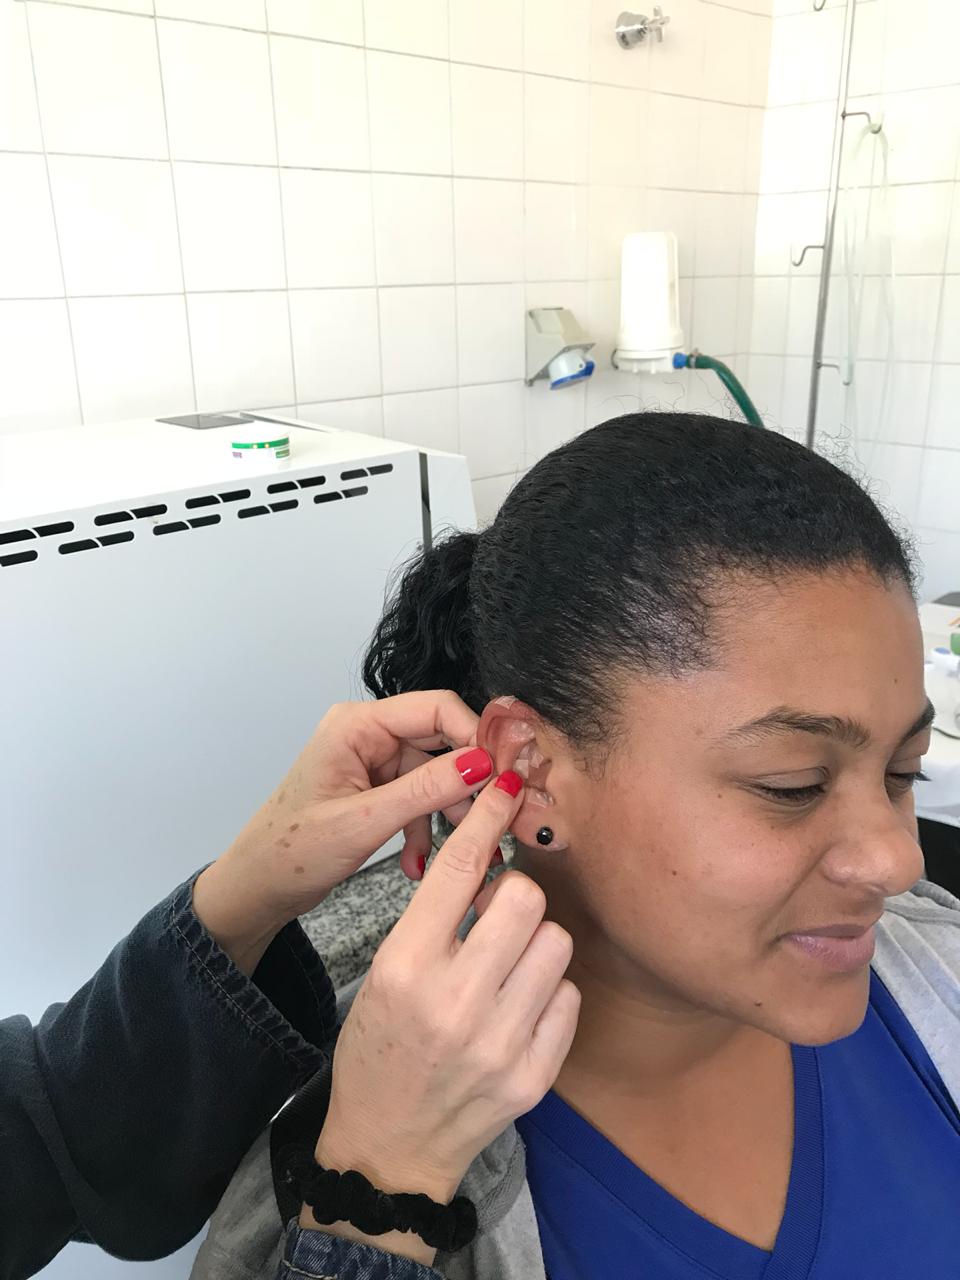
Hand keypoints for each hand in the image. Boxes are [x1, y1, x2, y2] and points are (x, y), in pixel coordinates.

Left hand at [193, 691, 493, 972]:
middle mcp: (367, 734)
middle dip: (465, 782)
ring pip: (435, 774)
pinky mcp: (376, 788)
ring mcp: (372, 761)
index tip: (501, 773)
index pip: (436, 708)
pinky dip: (424, 829)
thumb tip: (482, 764)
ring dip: (445, 814)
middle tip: (490, 817)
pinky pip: (418, 798)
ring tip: (452, 852)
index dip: (474, 735)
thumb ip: (426, 790)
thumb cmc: (291, 852)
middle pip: (441, 739)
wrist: (258, 886)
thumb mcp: (365, 822)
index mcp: (357, 725)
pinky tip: (417, 864)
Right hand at [302, 771, 580, 1263]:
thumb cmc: (379, 1049)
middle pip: (524, 898)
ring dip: (536, 944)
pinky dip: (550, 992)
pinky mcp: (532, 1076)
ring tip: (508, 968)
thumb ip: (435, 921)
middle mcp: (453, 1001)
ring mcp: (498, 1042)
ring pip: (556, 943)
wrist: (387, 1149)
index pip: (458, 870)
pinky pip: (569, 997)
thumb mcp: (385, 974)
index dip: (488, 818)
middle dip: (515, 895)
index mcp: (405, 967)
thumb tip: (492, 869)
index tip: (509, 783)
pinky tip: (520, 1008)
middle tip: (497, 916)